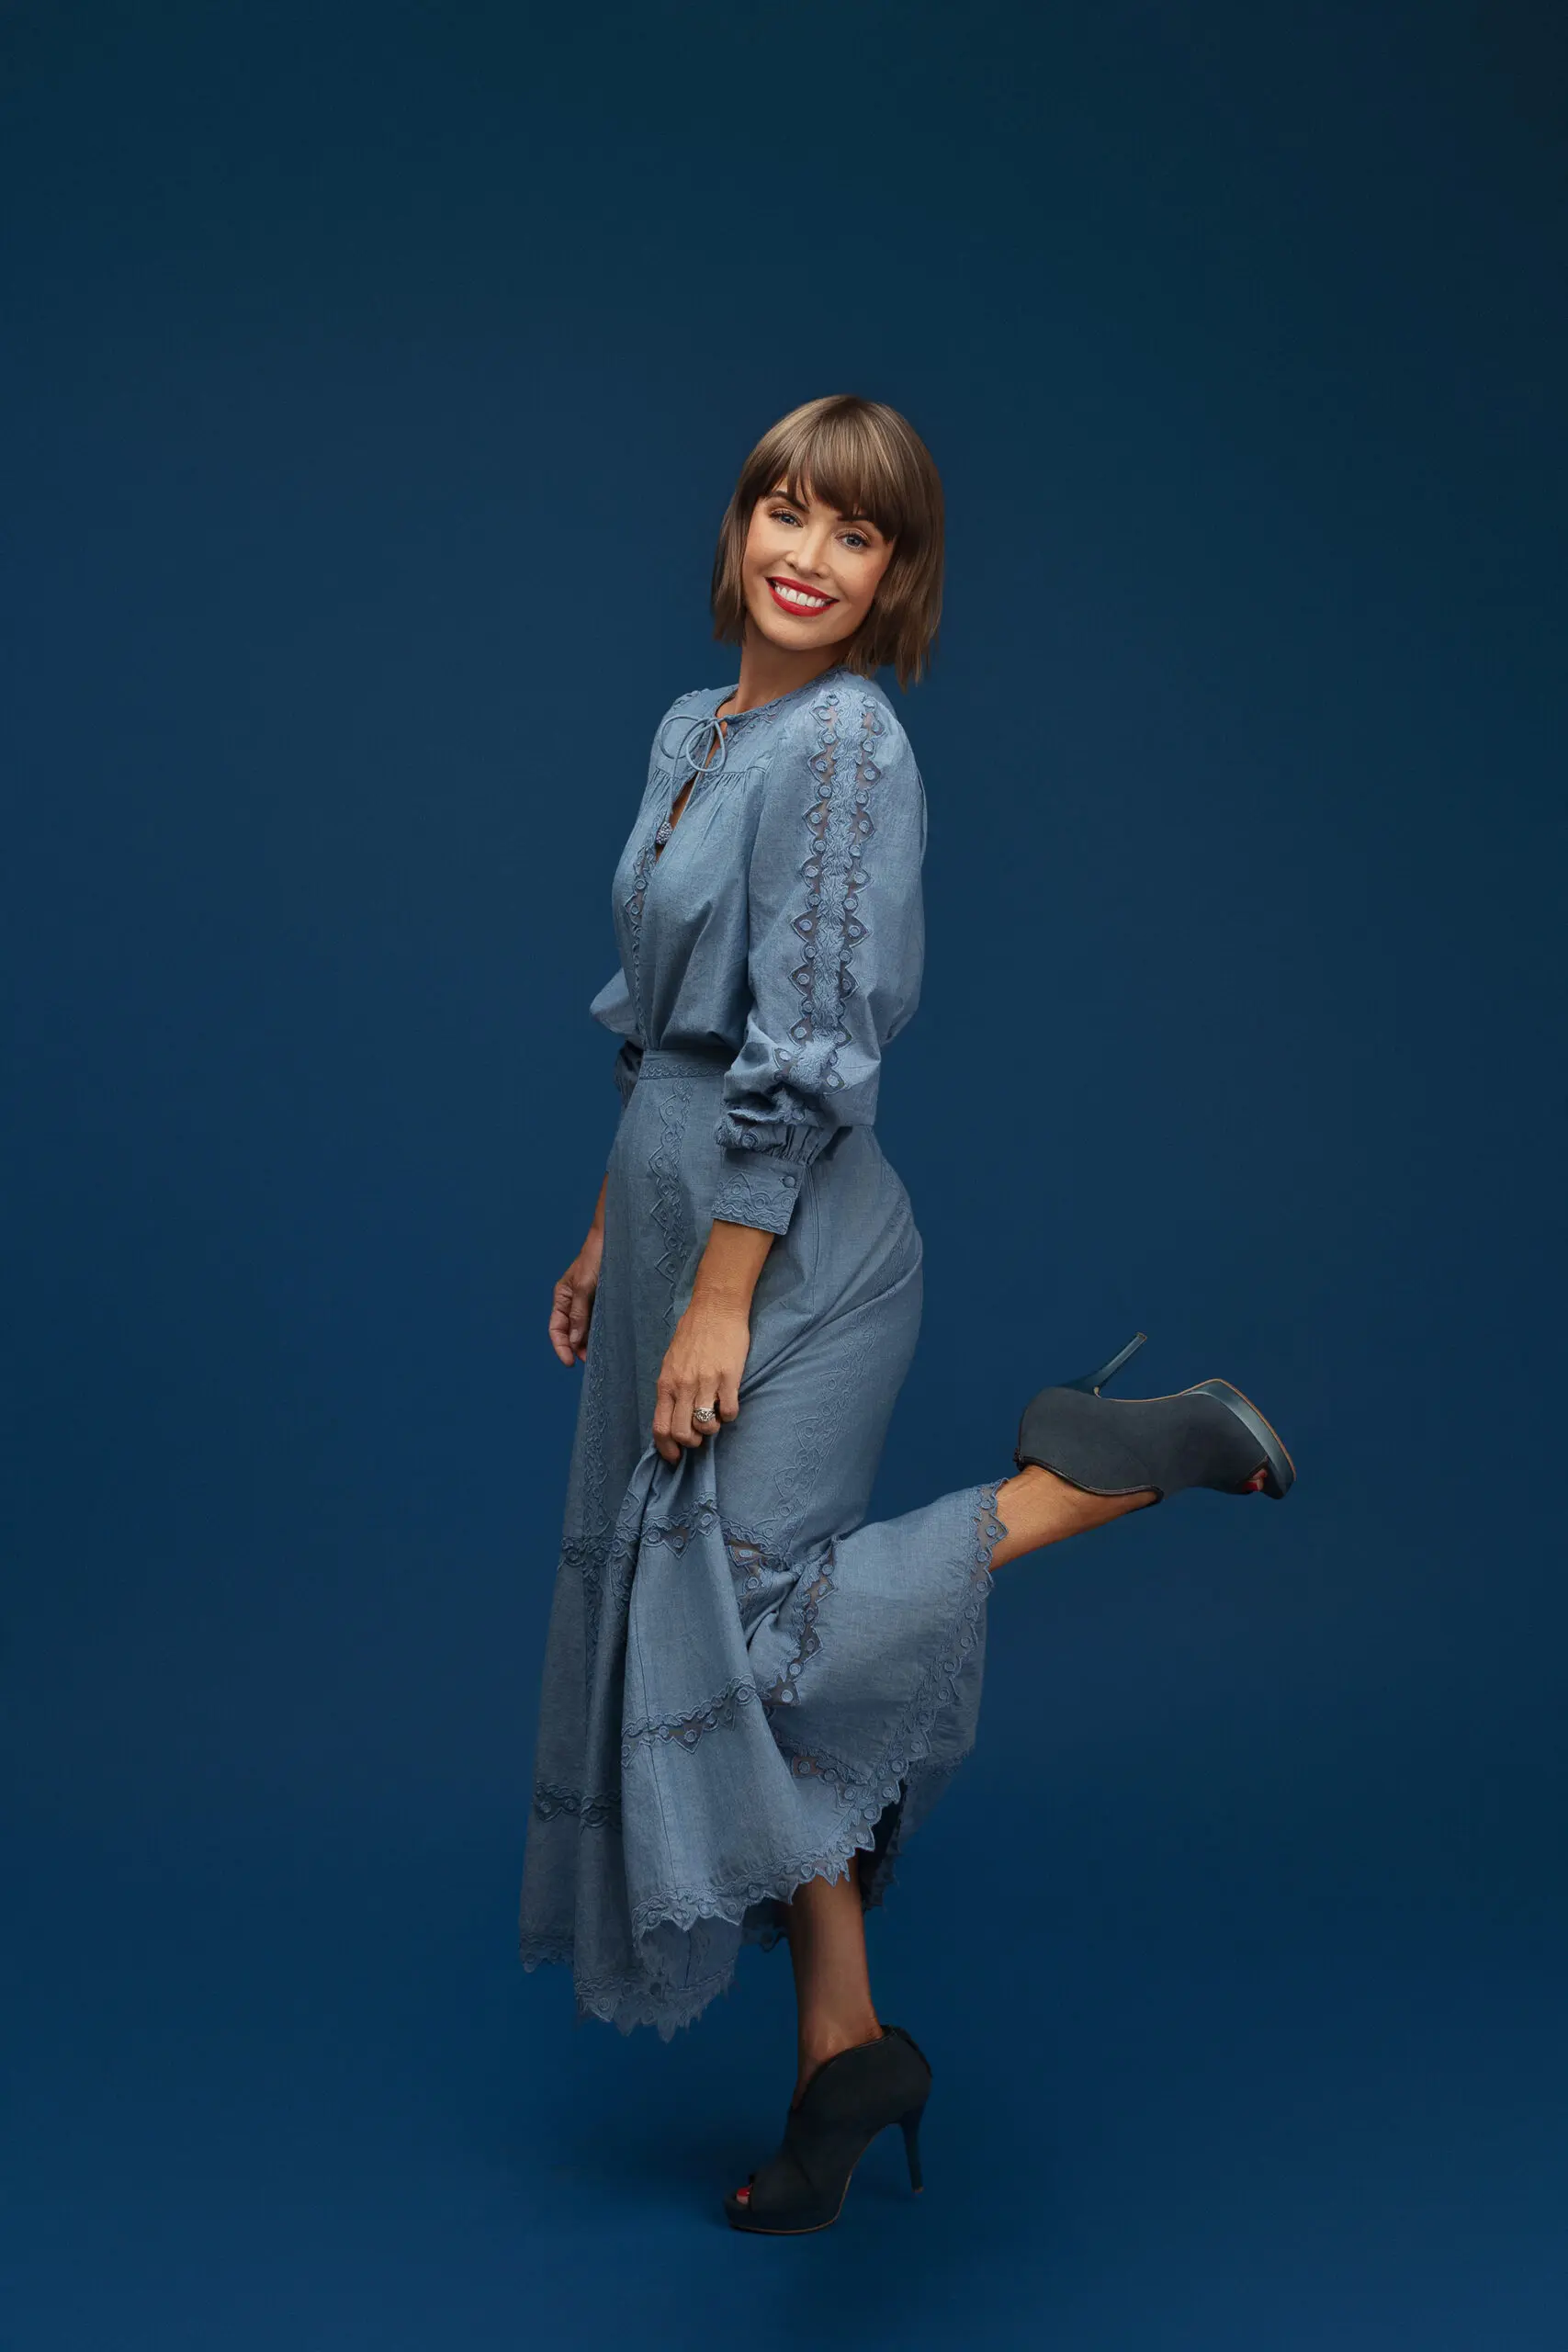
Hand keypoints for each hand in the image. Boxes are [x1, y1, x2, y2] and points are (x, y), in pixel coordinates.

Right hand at [550, 1227, 603, 1364]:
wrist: (615, 1239)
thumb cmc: (595, 1258)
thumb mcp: (584, 1286)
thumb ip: (579, 1314)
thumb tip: (575, 1341)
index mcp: (562, 1297)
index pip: (556, 1329)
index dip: (561, 1347)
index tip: (570, 1363)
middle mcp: (574, 1302)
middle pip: (571, 1332)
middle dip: (578, 1348)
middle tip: (591, 1361)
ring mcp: (589, 1302)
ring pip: (585, 1329)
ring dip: (590, 1342)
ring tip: (601, 1354)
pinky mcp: (603, 1300)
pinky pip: (599, 1321)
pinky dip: (601, 1332)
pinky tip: (609, 1339)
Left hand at [653, 1294, 748, 1462]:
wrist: (716, 1308)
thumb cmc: (693, 1334)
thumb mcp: (672, 1362)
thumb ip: (672, 1388)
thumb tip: (673, 1413)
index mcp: (666, 1383)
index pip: (660, 1426)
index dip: (666, 1448)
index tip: (674, 1458)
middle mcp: (683, 1386)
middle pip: (681, 1432)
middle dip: (691, 1443)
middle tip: (699, 1437)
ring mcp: (706, 1383)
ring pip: (706, 1427)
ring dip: (712, 1430)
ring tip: (715, 1416)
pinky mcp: (728, 1378)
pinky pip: (729, 1412)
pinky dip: (730, 1415)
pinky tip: (729, 1403)